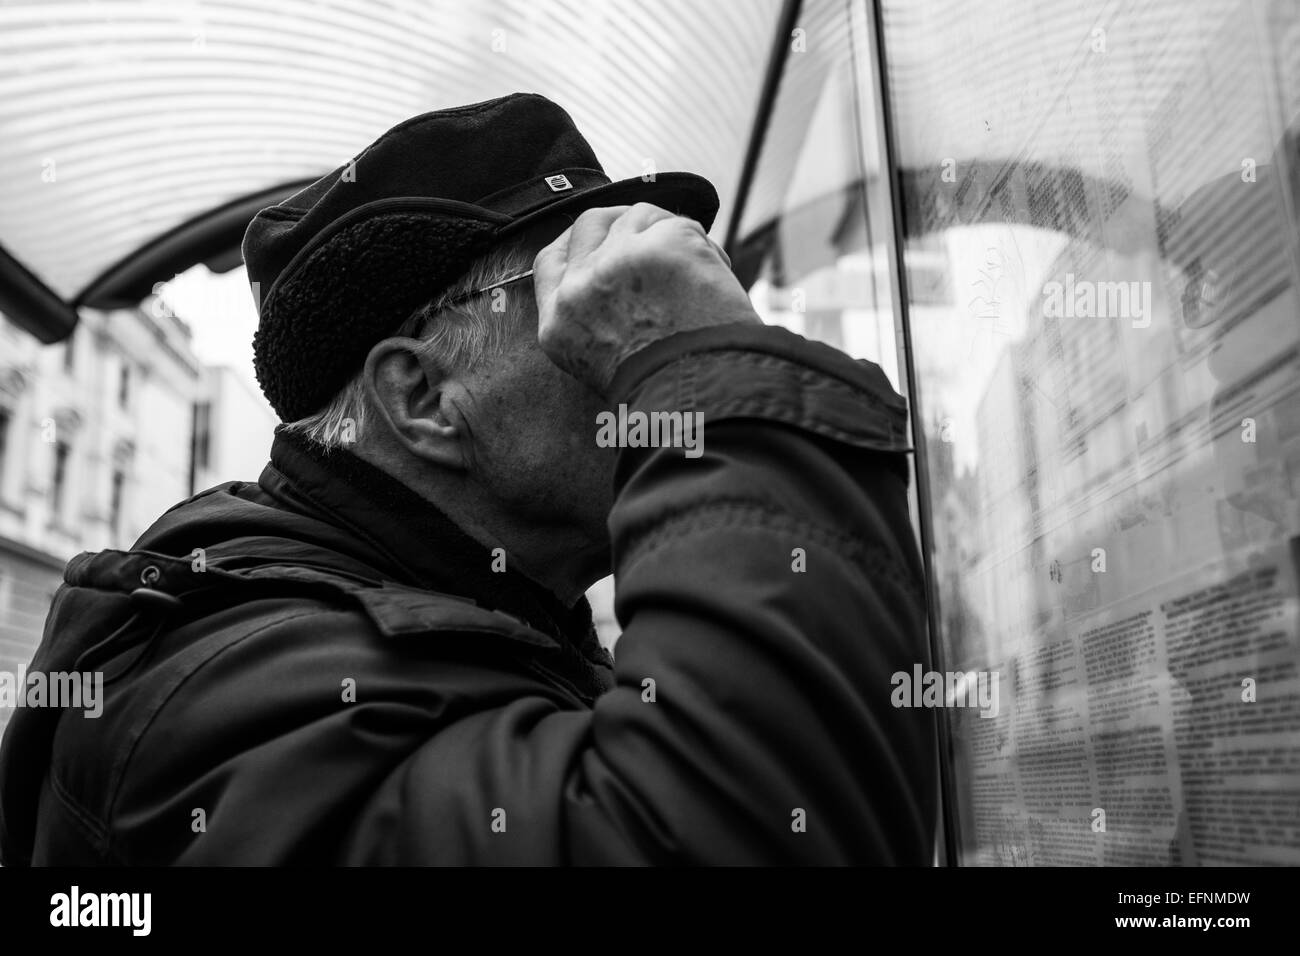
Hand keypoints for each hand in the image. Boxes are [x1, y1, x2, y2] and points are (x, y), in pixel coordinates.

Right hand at [532, 203, 759, 392]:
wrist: (700, 399)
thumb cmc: (664, 393)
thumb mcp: (599, 361)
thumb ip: (594, 315)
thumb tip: (615, 268)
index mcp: (558, 323)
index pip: (550, 260)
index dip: (578, 242)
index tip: (603, 239)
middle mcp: (579, 288)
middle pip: (590, 223)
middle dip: (622, 222)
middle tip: (653, 233)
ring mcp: (618, 262)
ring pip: (638, 217)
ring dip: (666, 233)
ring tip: (693, 269)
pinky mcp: (661, 246)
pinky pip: (680, 224)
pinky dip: (702, 246)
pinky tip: (715, 274)